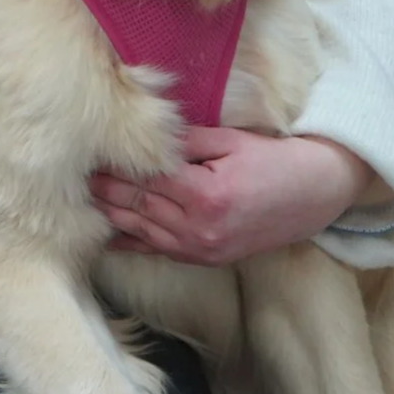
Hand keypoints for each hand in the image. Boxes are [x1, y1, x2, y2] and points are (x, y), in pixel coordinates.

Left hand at [89, 128, 378, 265]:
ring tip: (83, 199)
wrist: (319, 194)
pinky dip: (131, 242)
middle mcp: (199, 227)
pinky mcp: (206, 258)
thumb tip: (146, 135)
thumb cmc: (278, 160)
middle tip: (74, 176)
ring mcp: (202, 248)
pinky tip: (108, 232)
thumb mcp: (232, 141)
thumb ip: (186, 141)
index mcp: (205, 194)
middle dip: (104, 192)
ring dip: (112, 216)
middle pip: (137, 208)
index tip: (89, 155)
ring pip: (143, 233)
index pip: (144, 181)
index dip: (114, 168)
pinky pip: (159, 251)